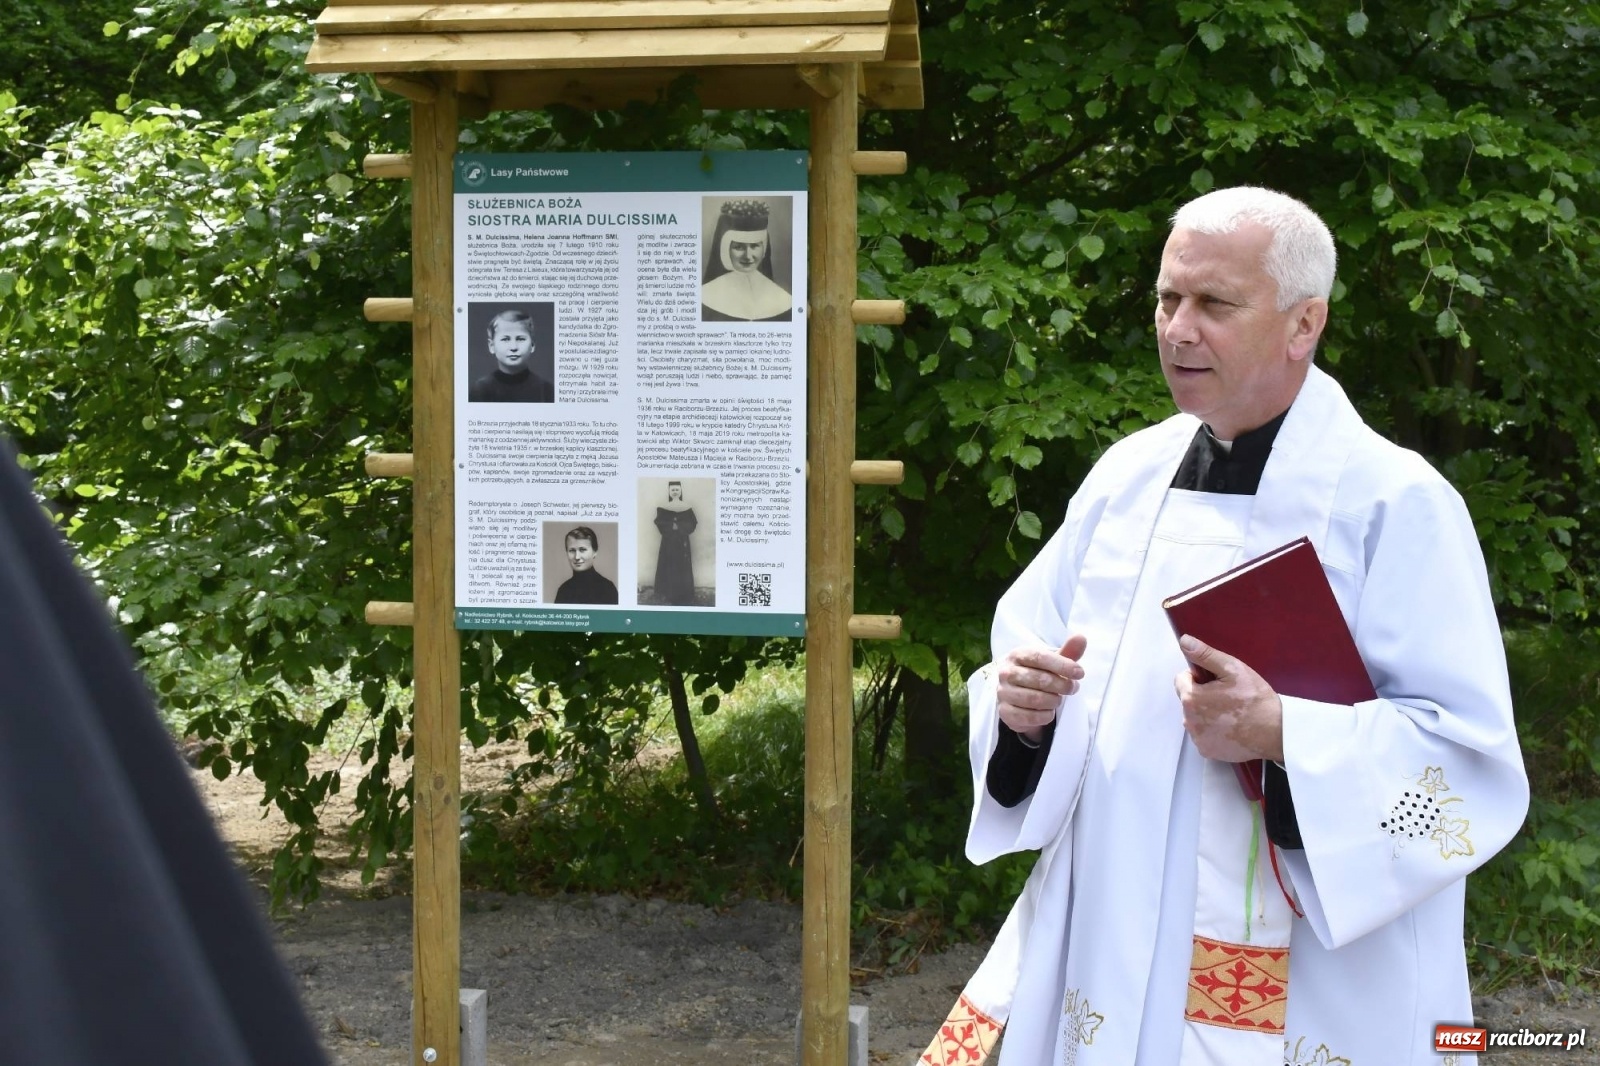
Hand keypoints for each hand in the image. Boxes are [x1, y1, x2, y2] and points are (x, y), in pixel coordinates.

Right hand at [997, 634, 1088, 742]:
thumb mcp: (1052, 662)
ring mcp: (1003, 693)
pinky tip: (1049, 711)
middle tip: (1073, 688)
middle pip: (1040, 679)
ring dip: (1054, 701)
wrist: (1016, 696)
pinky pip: (1030, 717)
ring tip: (1059, 699)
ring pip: (1035, 699)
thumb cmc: (1038, 674)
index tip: (1080, 673)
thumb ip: (1067, 651)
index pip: (1040, 657)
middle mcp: (1006, 672)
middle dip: (1063, 685)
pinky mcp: (1005, 712)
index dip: (1062, 665)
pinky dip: (1045, 716)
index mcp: (1017, 655)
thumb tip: (1081, 637)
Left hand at [1173, 635, 1283, 761]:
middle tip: (1228, 697)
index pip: (1181, 680)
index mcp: (1191, 698)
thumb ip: (1205, 655)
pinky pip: (1203, 735)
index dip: (1198, 677)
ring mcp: (1197, 739)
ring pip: (1195, 718)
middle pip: (1188, 700)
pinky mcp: (1207, 751)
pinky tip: (1232, 728)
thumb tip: (1184, 641)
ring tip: (1231, 713)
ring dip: (1206, 714)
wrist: (1276, 732)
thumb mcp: (1232, 669)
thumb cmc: (1255, 698)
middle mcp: (1188, 721)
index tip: (1217, 682)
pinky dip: (1213, 731)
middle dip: (1202, 695)